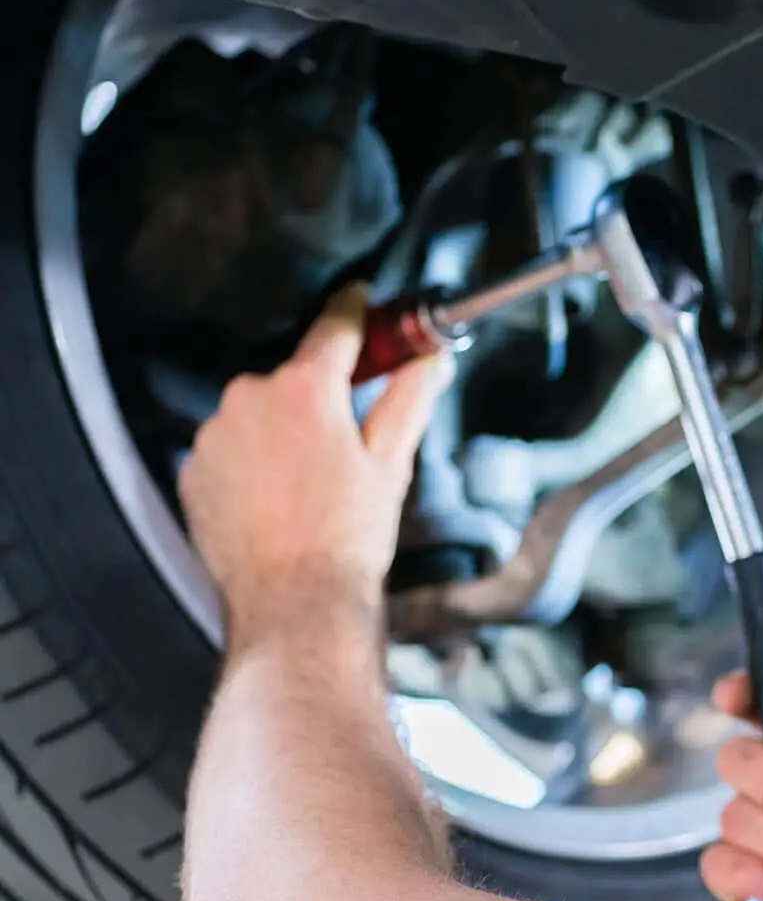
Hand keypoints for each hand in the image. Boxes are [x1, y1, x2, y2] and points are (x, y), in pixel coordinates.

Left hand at [178, 285, 450, 644]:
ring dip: (285, 430)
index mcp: (306, 389)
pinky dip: (254, 460)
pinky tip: (280, 497)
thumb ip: (409, 399)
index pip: (334, 326)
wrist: (294, 604)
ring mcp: (214, 434)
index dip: (355, 308)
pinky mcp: (193, 469)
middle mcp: (250, 398)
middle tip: (350, 437)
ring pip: (259, 412)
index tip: (362, 297)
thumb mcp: (391, 463)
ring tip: (312, 482)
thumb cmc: (347, 538)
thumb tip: (431, 361)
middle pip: (295, 375)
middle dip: (321, 395)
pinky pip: (230, 447)